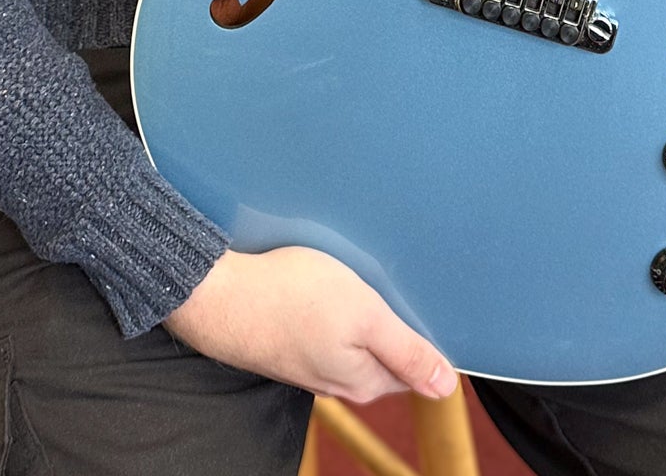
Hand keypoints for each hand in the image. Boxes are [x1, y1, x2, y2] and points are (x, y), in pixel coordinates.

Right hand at [163, 246, 458, 404]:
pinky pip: (326, 331)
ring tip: (357, 279)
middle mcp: (339, 381)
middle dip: (393, 322)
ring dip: (361, 314)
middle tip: (391, 281)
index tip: (424, 300)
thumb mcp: (363, 315)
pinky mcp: (289, 346)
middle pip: (383, 353)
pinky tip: (324, 288)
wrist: (220, 296)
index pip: (413, 366)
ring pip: (353, 341)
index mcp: (364, 380)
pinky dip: (332, 311)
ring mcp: (311, 365)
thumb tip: (445, 387)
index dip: (423, 333)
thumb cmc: (291, 298)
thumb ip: (406, 351)